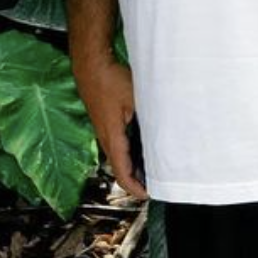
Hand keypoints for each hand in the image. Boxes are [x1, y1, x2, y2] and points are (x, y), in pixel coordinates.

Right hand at [74, 54, 144, 199]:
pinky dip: (128, 153)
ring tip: (149, 169)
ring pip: (117, 156)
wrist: (90, 63)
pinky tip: (140, 147)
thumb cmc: (110, 79)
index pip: (121, 172)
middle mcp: (105, 136)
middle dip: (135, 180)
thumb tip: (167, 131)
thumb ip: (149, 118)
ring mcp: (102, 129)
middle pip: (119, 168)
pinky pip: (115, 144)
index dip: (134, 187)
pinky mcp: (103, 121)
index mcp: (112, 136)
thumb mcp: (136, 99)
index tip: (147, 194)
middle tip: (153, 184)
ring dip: (131, 166)